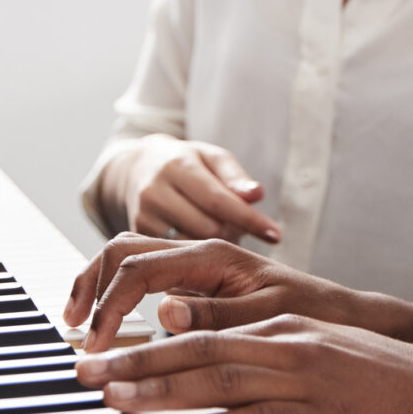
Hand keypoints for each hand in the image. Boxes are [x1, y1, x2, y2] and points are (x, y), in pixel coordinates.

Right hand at [64, 235, 360, 353]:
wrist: (335, 311)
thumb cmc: (307, 312)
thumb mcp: (265, 318)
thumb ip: (214, 315)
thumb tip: (163, 310)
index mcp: (212, 254)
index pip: (139, 269)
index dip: (110, 307)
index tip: (97, 346)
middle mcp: (199, 250)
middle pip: (122, 248)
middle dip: (90, 283)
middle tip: (73, 327)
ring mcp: (194, 262)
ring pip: (128, 256)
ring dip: (98, 284)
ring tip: (79, 321)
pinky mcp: (195, 279)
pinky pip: (145, 274)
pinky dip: (117, 292)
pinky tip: (110, 321)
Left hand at [76, 314, 412, 413]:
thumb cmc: (376, 380)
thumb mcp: (312, 354)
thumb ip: (259, 354)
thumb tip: (195, 343)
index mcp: (284, 329)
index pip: (204, 336)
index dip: (150, 347)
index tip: (103, 359)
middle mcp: (291, 348)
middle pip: (202, 355)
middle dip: (141, 366)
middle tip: (88, 375)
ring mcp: (308, 382)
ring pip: (224, 388)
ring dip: (167, 395)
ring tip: (117, 401)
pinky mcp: (322, 413)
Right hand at [112, 134, 280, 244]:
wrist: (136, 167)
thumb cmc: (186, 162)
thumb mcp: (212, 158)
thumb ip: (235, 177)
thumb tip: (257, 195)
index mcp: (178, 166)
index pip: (219, 200)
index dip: (249, 219)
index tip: (276, 234)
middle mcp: (156, 191)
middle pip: (207, 227)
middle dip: (232, 231)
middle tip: (240, 226)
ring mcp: (142, 216)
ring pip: (191, 246)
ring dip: (213, 244)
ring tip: (217, 228)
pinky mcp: (136, 237)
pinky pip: (174, 255)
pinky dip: (193, 253)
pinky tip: (200, 243)